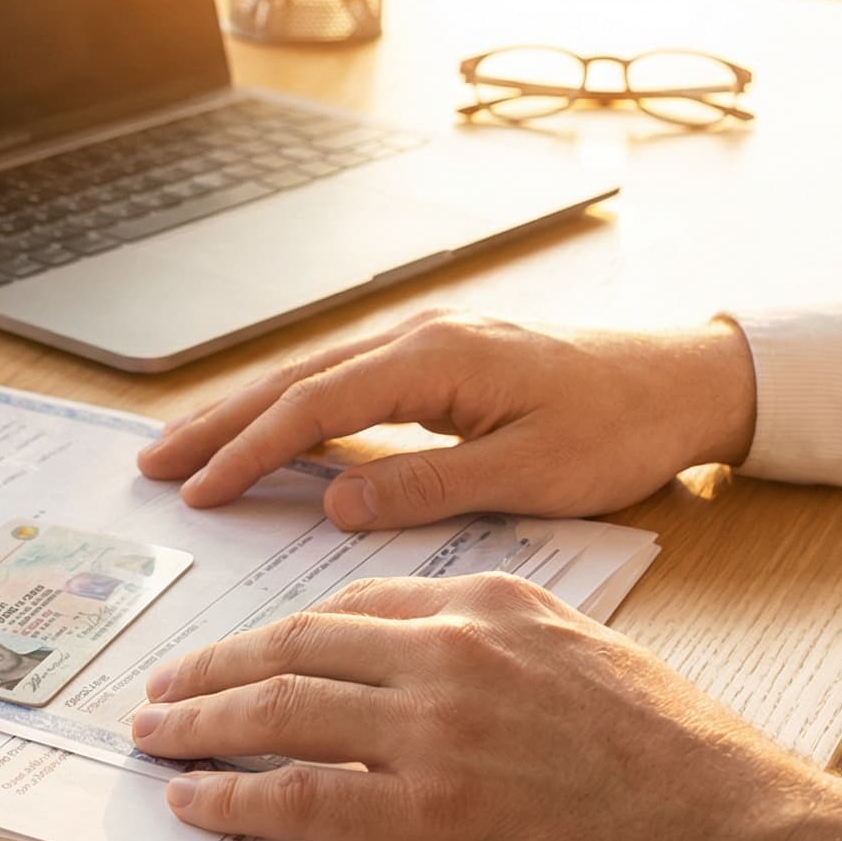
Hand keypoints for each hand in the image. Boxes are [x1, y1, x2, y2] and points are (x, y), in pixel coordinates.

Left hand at [128, 573, 841, 840]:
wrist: (741, 837)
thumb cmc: (688, 765)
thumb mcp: (591, 662)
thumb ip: (505, 654)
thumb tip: (441, 686)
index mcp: (492, 603)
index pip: (355, 600)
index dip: (285, 630)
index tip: (247, 649)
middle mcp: (451, 649)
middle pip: (296, 642)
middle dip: (216, 665)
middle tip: (165, 688)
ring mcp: (432, 728)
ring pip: (279, 707)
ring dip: (200, 722)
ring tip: (155, 738)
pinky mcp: (425, 812)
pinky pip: (295, 795)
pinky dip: (231, 796)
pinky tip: (195, 802)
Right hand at [137, 310, 758, 528]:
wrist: (689, 379)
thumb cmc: (624, 427)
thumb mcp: (533, 472)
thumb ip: (431, 486)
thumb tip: (337, 503)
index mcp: (438, 359)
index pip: (316, 408)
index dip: (250, 451)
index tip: (198, 491)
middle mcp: (422, 337)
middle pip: (294, 379)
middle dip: (218, 422)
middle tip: (151, 464)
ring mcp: (428, 342)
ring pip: (313, 375)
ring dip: (245, 411)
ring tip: (183, 448)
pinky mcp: (441, 360)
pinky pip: (345, 382)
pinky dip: (292, 408)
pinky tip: (266, 434)